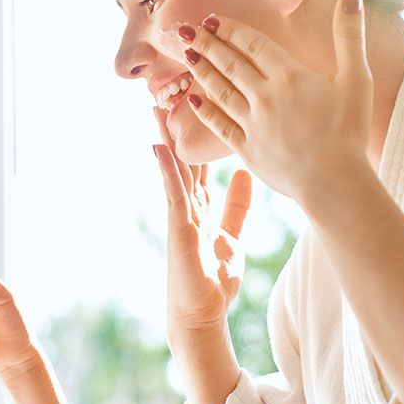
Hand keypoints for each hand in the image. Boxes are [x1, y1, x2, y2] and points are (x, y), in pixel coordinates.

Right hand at [151, 106, 251, 336]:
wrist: (202, 314)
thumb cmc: (214, 279)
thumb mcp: (232, 235)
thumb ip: (237, 206)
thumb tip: (246, 175)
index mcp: (199, 204)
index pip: (198, 160)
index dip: (198, 132)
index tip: (199, 101)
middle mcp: (186, 203)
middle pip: (180, 155)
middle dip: (176, 125)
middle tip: (171, 89)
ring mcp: (179, 213)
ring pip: (172, 167)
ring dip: (165, 136)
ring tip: (157, 105)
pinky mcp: (177, 226)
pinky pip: (172, 191)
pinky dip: (167, 168)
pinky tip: (160, 147)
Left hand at [175, 0, 373, 206]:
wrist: (336, 183)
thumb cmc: (350, 132)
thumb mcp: (357, 79)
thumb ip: (350, 37)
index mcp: (290, 76)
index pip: (253, 44)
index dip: (230, 29)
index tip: (212, 19)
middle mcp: (265, 96)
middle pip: (230, 64)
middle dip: (207, 44)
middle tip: (186, 30)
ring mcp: (253, 123)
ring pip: (220, 90)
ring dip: (201, 70)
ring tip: (187, 55)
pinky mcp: (247, 149)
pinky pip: (220, 125)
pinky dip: (205, 110)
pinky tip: (192, 98)